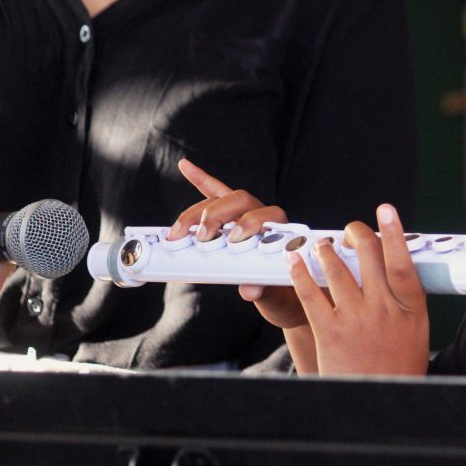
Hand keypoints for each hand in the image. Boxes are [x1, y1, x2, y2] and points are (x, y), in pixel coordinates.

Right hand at [172, 158, 308, 328]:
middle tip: (203, 238)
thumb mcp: (275, 297)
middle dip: (218, 216)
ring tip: (181, 231)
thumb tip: (249, 289)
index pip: (268, 214)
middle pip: (240, 201)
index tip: (235, 240)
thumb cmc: (283, 294)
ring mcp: (244, 215)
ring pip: (222, 199)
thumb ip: (263, 290)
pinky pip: (215, 193)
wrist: (284, 298)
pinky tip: (186, 167)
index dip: (251, 222)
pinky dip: (201, 180)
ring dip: (199, 212)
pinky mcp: (228, 220)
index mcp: (279, 230)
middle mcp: (262, 217)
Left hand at [289, 203, 428, 375]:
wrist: (376, 404)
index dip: (393, 233)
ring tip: (321, 244)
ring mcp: (355, 319)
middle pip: (368, 257)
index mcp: (410, 309)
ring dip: (325, 250)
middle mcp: (383, 310)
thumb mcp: (415, 332)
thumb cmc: (397, 368)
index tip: (386, 211)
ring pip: (336, 269)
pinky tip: (294, 260)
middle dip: (355, 235)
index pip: (402, 262)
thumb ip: (405, 300)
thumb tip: (396, 268)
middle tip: (349, 232)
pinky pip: (310, 293)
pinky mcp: (329, 331)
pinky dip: (300, 272)